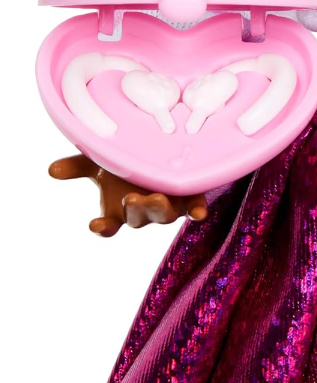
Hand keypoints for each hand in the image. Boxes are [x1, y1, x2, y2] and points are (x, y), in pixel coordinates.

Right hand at [48, 153, 207, 236]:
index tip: (94, 224)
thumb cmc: (126, 164)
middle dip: (135, 209)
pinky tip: (199, 214)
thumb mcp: (101, 162)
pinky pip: (194, 208)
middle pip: (138, 218)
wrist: (161, 154)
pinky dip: (197, 212)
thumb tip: (51, 169)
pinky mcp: (189, 197)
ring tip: (157, 197)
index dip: (103, 227)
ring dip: (160, 209)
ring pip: (164, 214)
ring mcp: (167, 206)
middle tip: (131, 198)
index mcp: (119, 209)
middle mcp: (143, 211)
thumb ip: (77, 166)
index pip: (108, 226)